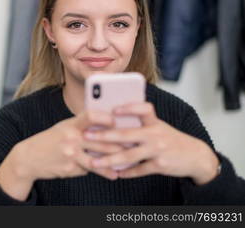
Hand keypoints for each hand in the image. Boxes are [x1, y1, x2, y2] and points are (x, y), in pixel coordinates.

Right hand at [15, 110, 125, 181]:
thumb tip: (106, 125)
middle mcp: (71, 138)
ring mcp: (70, 154)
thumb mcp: (64, 127)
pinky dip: (98, 171)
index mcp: (70, 124)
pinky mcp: (70, 168)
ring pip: (98, 159)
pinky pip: (88, 170)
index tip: (117, 120)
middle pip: (100, 141)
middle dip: (118, 145)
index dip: (105, 117)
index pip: (90, 115)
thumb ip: (82, 126)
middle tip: (133, 145)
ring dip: (114, 163)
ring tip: (125, 164)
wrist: (29, 158)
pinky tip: (111, 174)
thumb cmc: (51, 140)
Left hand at [83, 102, 219, 184]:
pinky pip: (139, 170)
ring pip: (129, 155)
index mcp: (154, 122)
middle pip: (127, 134)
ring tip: (94, 162)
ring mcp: (158, 150)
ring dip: (109, 160)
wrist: (195, 156)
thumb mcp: (158, 127)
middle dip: (104, 135)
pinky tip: (116, 174)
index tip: (112, 109)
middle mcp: (156, 134)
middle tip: (87, 136)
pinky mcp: (160, 166)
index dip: (129, 108)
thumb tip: (112, 123)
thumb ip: (140, 125)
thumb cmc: (170, 139)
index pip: (143, 109)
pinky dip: (127, 173)